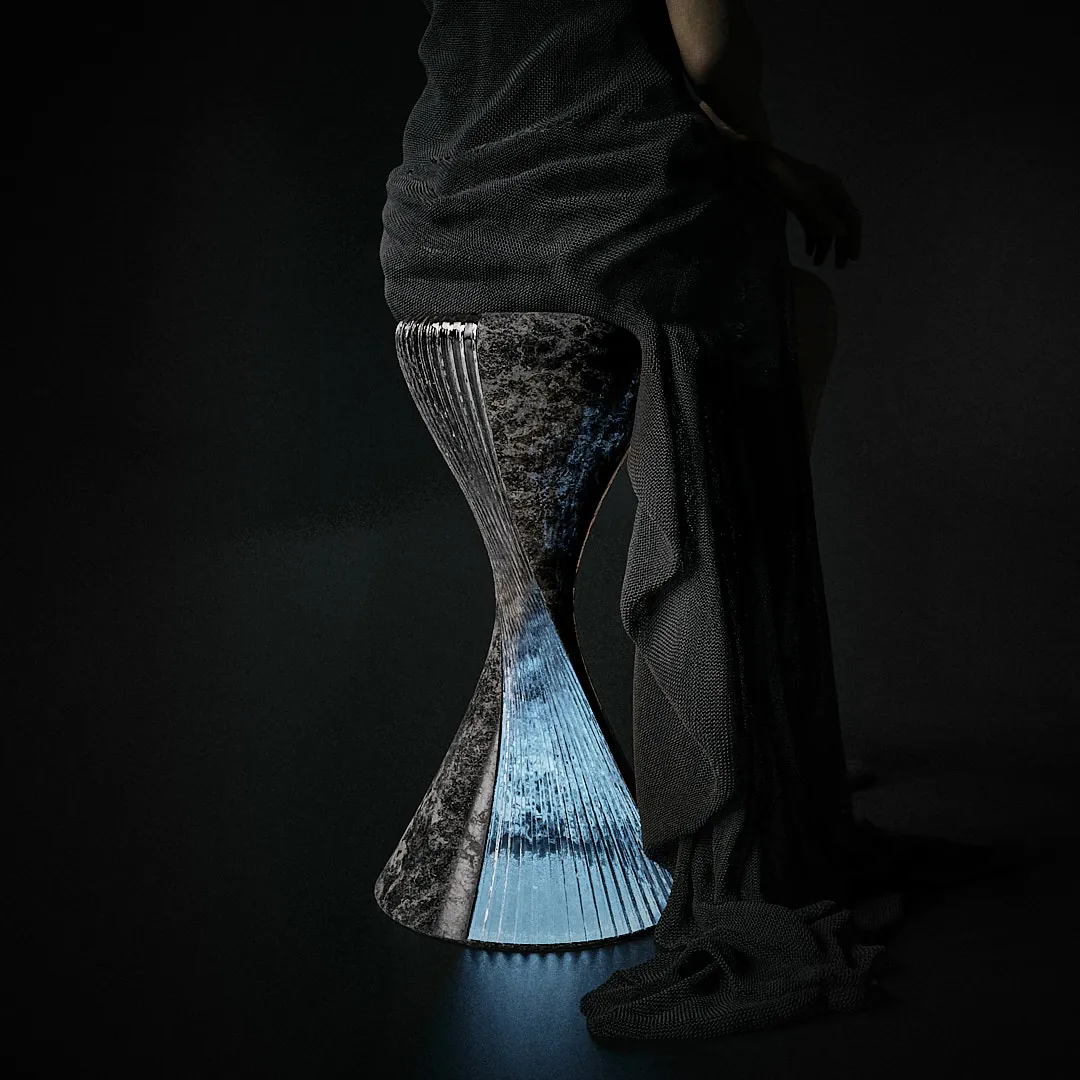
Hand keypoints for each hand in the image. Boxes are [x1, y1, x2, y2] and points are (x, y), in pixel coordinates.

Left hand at [758, 147, 861, 268]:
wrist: (755, 161)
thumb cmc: (781, 178)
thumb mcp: (803, 199)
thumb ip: (822, 218)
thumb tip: (842, 236)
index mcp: (834, 189)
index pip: (851, 217)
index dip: (853, 238)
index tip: (852, 259)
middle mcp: (827, 193)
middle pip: (840, 222)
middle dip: (840, 244)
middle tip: (839, 267)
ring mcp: (812, 197)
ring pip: (824, 224)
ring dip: (824, 244)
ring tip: (819, 264)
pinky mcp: (797, 201)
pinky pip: (810, 222)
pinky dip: (811, 237)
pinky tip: (808, 252)